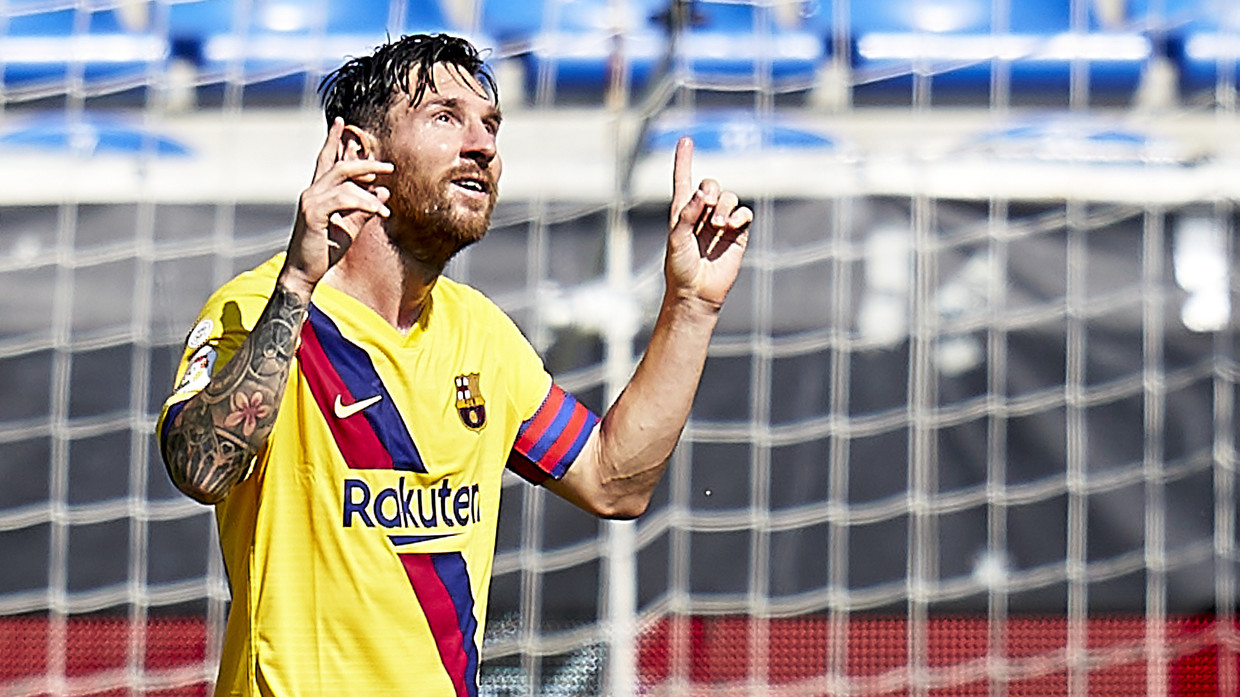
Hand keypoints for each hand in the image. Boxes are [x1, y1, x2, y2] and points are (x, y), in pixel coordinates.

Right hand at [283, 117, 391, 292]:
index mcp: (319, 192)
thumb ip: (365, 208)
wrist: (305, 272)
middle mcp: (312, 191)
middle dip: (365, 162)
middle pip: (339, 164)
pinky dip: (363, 202)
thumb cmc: (325, 250)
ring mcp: (311, 200)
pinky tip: (379, 211)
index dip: (333, 140)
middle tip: (388, 166)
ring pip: (343, 180)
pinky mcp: (313, 213)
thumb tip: (383, 190)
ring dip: (369, 188)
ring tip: (386, 202)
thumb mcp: (351, 226)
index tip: (342, 122)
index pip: (326, 160)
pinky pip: (342, 198)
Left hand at [665, 137, 752, 308]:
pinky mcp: (738, 234)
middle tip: (706, 206)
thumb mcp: (676, 239)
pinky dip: (740, 215)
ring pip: (730, 197)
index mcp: (682, 212)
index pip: (683, 181)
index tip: (685, 140)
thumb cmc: (680, 267)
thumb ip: (688, 213)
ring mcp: (721, 223)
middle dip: (711, 190)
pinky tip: (731, 226)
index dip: (684, 161)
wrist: (697, 292)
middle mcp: (702, 214)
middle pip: (712, 184)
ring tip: (717, 226)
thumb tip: (705, 193)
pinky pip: (744, 213)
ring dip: (724, 207)